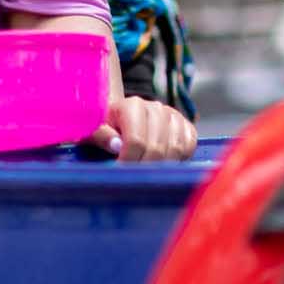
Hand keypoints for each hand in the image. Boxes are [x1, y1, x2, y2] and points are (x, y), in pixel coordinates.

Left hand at [83, 95, 198, 162]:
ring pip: (175, 149)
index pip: (136, 141)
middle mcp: (155, 107)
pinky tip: (164, 162)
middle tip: (134, 178)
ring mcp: (172, 114)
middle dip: (144, 168)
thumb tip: (116, 145)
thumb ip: (101, 136)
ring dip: (162, 166)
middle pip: (156, 149)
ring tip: (147, 171)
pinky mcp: (184, 124)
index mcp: (132, 105)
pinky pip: (189, 145)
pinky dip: (180, 158)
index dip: (128, 162)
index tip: (120, 172)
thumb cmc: (105, 128)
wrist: (119, 119)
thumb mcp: (93, 130)